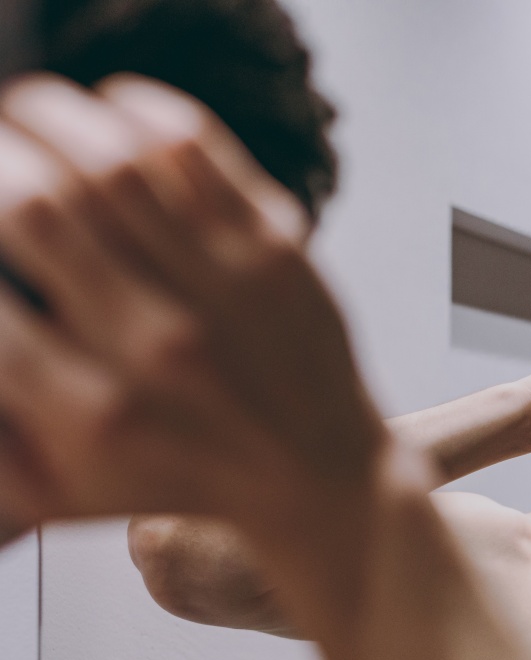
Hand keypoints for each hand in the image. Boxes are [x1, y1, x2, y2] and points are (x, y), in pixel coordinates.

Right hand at [0, 73, 383, 535]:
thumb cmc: (188, 478)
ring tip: (25, 114)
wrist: (316, 475)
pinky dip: (135, 108)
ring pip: (111, 157)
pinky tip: (109, 112)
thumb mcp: (69, 492)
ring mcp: (227, 290)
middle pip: (34, 204)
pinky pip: (193, 146)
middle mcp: (160, 345)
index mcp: (97, 413)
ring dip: (46, 114)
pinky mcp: (278, 252)